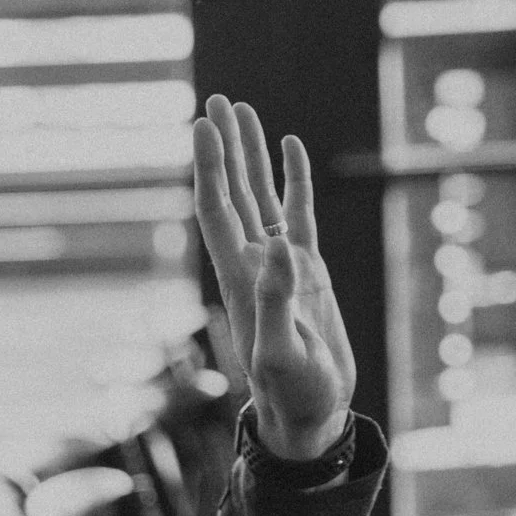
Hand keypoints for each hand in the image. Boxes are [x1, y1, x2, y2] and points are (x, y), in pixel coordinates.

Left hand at [192, 94, 356, 457]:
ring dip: (250, 154)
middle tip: (216, 100)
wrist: (311, 415)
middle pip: (232, 192)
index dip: (210, 167)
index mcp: (241, 278)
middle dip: (223, 146)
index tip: (204, 124)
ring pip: (260, 195)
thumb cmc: (294, 394)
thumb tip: (279, 248)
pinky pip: (297, 213)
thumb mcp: (283, 354)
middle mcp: (253, 263)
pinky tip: (290, 148)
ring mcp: (280, 265)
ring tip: (243, 109)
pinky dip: (292, 179)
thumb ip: (278, 302)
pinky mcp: (307, 271)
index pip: (218, 209)